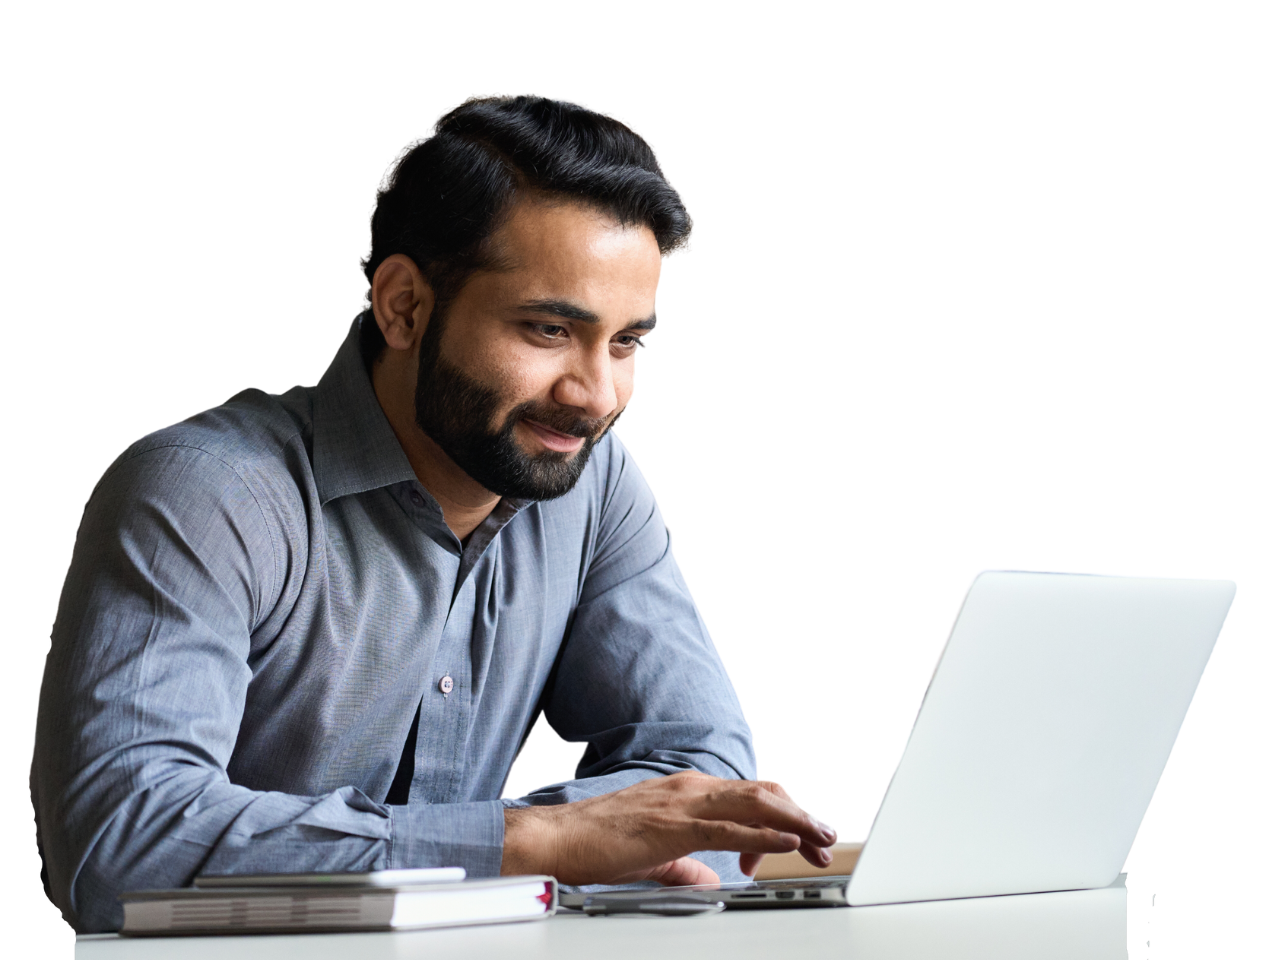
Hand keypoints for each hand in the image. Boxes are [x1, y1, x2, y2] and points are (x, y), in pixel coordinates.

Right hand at [501, 771, 837, 885]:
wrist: (557, 838)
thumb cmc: (595, 843)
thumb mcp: (654, 855)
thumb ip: (686, 865)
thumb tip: (711, 880)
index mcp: (686, 792)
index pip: (748, 796)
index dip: (783, 815)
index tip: (801, 840)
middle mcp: (690, 788)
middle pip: (762, 794)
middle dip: (800, 815)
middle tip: (824, 840)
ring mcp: (683, 802)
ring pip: (755, 804)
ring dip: (794, 821)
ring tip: (820, 837)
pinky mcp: (674, 826)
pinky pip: (730, 827)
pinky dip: (765, 834)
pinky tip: (786, 842)